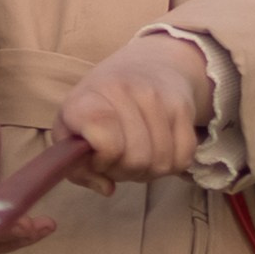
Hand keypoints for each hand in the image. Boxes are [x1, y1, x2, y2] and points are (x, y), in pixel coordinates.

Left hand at [57, 30, 211, 183]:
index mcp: (88, 99)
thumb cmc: (98, 105)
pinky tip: (157, 150)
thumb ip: (76, 167)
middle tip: (118, 158)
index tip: (96, 155)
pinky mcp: (184, 107)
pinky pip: (183, 158)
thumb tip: (107, 189)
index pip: (108, 145)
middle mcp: (126, 92)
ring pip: (161, 164)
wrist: (146, 64)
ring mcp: (159, 98)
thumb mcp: (70, 131)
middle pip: (137, 160)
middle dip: (125, 170)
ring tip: (136, 154)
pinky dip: (170, 164)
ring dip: (148, 170)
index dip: (102, 162)